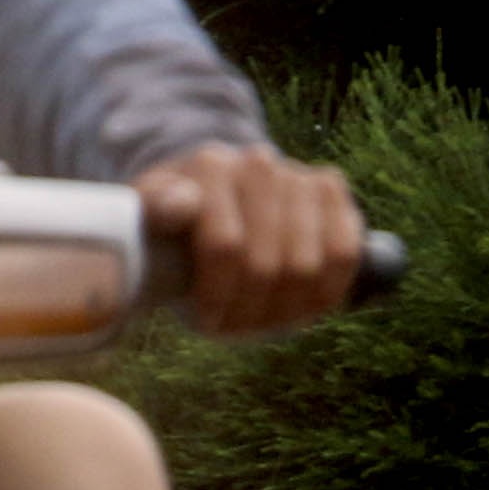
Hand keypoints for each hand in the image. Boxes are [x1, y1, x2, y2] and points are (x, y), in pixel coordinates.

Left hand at [134, 143, 363, 334]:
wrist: (208, 200)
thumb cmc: (169, 225)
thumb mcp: (143, 222)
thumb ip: (152, 212)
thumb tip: (180, 204)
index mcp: (208, 166)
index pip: (225, 247)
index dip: (218, 296)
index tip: (204, 322)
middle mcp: (258, 163)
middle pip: (267, 264)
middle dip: (249, 309)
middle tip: (233, 326)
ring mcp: (297, 174)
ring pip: (307, 265)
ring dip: (285, 308)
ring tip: (260, 320)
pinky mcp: (331, 190)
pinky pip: (345, 253)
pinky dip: (325, 291)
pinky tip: (300, 307)